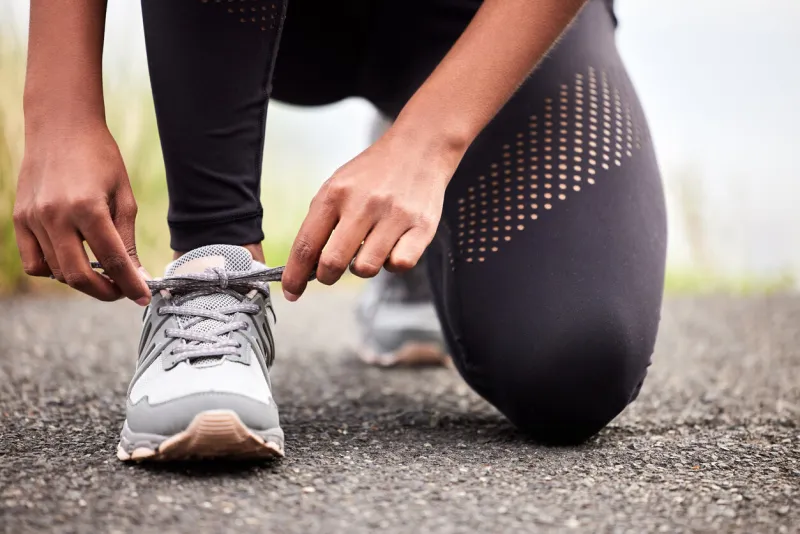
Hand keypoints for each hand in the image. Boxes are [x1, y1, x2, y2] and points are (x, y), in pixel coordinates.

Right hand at [13, 125, 150, 304]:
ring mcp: (33, 219)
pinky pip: (34, 262)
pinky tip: (72, 261)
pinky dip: (53, 271)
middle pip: (78, 275)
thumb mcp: (123, 196)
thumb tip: (137, 274)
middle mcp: (56, 216)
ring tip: (101, 274)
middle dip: (105, 292)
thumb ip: (127, 238)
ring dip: (81, 281)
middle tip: (122, 292)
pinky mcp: (19, 219)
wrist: (61, 127)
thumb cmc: (100, 158)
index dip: (130, 284)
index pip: (112, 260)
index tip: (144, 297)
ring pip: (56, 272)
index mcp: (88, 207)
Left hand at [281, 129, 459, 300]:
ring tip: (369, 247)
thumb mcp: (338, 186)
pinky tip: (393, 246)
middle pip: (332, 263)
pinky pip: (399, 266)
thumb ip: (321, 222)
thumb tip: (305, 267)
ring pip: (366, 268)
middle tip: (331, 272)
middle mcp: (364, 204)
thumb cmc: (374, 173)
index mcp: (335, 193)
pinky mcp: (422, 227)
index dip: (295, 276)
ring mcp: (394, 215)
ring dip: (362, 266)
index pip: (306, 245)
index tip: (292, 292)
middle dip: (326, 276)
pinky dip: (393, 263)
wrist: (420, 148)